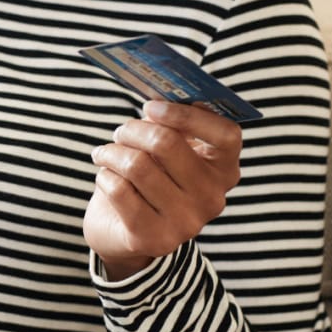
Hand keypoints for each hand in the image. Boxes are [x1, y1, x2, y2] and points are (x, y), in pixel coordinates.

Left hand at [85, 100, 241, 281]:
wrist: (127, 234)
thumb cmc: (151, 179)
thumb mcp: (168, 151)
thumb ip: (171, 122)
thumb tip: (158, 93)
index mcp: (224, 171)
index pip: (226, 135)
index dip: (187, 115)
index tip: (152, 106)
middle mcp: (212, 198)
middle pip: (167, 143)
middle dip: (133, 129)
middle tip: (120, 131)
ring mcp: (186, 222)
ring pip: (136, 164)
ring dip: (111, 152)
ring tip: (105, 153)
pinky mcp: (154, 238)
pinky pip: (118, 188)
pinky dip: (104, 175)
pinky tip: (106, 177)